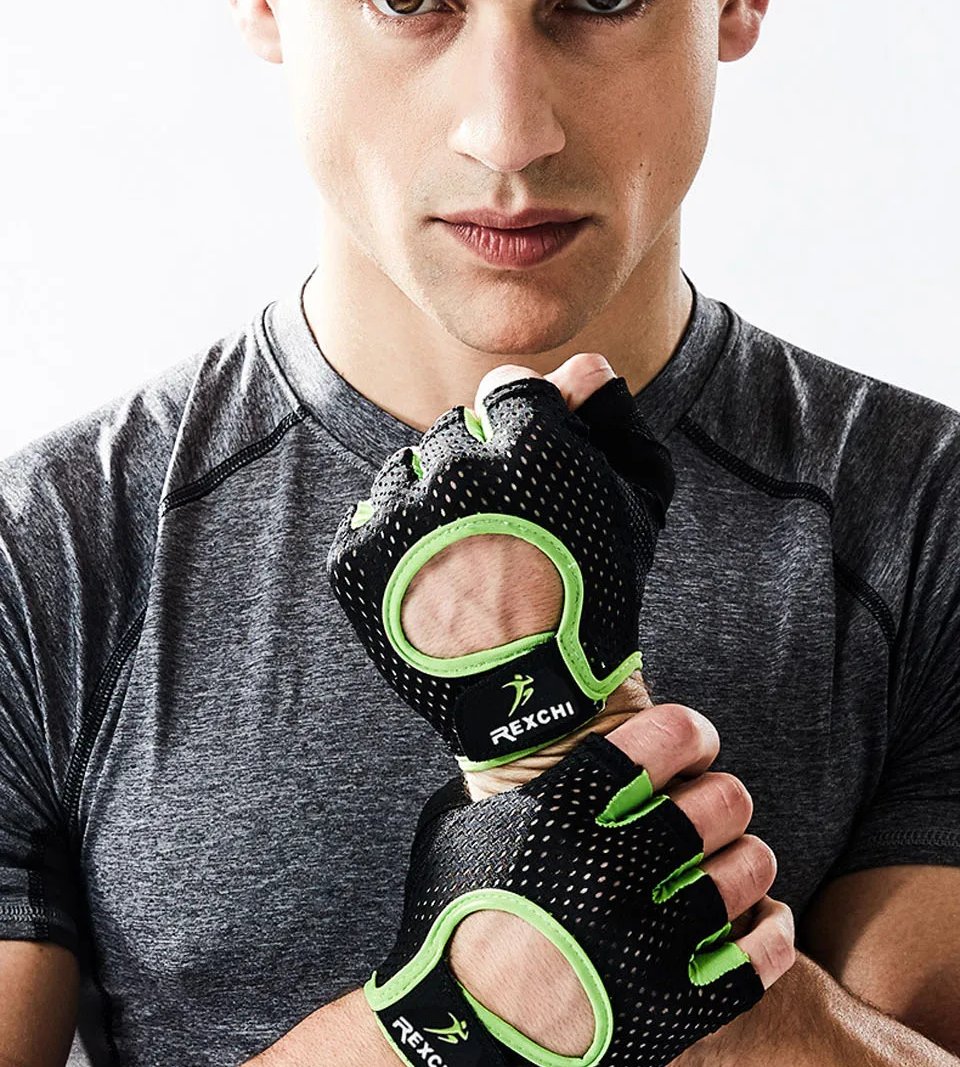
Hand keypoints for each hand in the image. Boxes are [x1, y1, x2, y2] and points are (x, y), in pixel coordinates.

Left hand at [327, 353, 674, 771]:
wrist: (531, 699)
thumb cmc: (593, 602)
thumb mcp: (634, 507)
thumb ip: (613, 424)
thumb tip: (584, 367)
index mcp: (528, 446)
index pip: (508, 389)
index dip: (524, 429)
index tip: (529, 472)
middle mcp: (455, 469)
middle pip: (453, 431)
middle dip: (476, 467)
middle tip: (502, 531)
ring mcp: (398, 515)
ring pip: (405, 472)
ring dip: (429, 504)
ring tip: (464, 563)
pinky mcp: (355, 557)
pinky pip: (367, 521)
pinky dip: (392, 546)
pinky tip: (429, 583)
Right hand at [365, 711, 794, 1066]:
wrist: (452, 1048)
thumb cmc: (450, 929)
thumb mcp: (466, 832)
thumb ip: (519, 782)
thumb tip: (545, 734)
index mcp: (565, 814)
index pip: (669, 736)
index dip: (692, 734)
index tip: (694, 746)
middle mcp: (616, 870)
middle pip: (724, 800)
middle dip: (722, 797)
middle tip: (710, 811)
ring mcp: (652, 941)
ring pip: (752, 868)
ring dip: (745, 860)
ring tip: (725, 868)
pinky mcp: (680, 1009)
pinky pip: (765, 950)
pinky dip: (770, 929)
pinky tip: (755, 922)